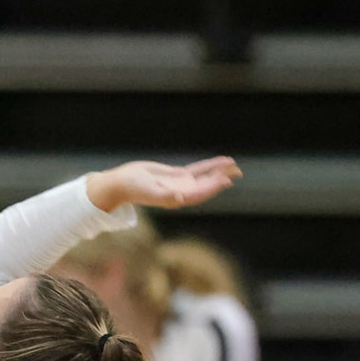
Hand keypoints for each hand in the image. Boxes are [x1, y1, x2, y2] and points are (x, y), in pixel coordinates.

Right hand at [88, 157, 240, 213]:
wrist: (121, 183)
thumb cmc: (132, 189)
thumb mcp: (149, 191)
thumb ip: (164, 196)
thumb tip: (180, 198)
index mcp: (177, 199)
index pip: (200, 193)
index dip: (213, 186)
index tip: (226, 179)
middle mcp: (183, 193)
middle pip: (207, 185)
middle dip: (222, 178)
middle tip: (237, 171)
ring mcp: (181, 184)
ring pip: (205, 176)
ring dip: (219, 171)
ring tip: (234, 165)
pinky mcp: (177, 175)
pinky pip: (198, 169)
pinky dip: (209, 165)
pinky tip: (220, 161)